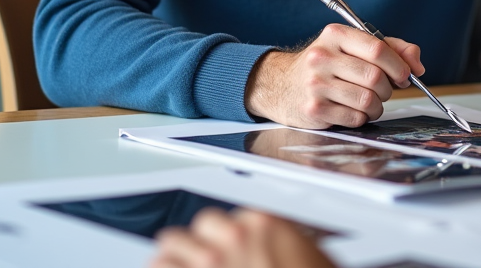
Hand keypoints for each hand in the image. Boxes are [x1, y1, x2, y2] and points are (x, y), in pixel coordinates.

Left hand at [151, 208, 334, 267]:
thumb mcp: (309, 259)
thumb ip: (283, 247)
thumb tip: (270, 252)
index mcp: (267, 224)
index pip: (232, 218)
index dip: (227, 239)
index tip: (228, 251)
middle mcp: (236, 236)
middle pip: (201, 226)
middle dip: (199, 245)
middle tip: (201, 261)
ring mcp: (211, 262)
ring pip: (172, 245)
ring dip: (174, 258)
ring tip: (174, 267)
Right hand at [244, 24, 424, 127]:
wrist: (279, 84)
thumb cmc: (326, 65)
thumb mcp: (352, 46)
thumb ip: (390, 48)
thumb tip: (417, 64)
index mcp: (335, 35)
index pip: (377, 48)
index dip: (398, 65)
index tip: (404, 75)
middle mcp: (322, 57)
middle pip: (375, 77)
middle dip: (387, 88)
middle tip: (383, 90)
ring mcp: (316, 84)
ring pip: (368, 100)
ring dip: (377, 106)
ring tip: (369, 103)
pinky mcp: (313, 109)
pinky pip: (355, 118)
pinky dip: (362, 117)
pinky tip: (352, 110)